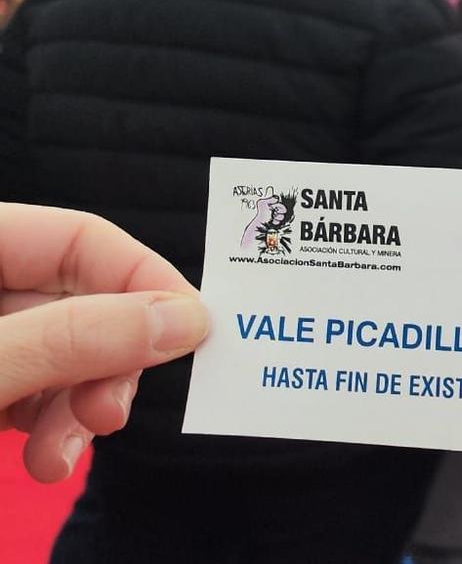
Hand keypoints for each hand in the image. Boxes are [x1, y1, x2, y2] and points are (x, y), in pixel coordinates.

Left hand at [0, 204, 210, 482]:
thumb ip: (72, 338)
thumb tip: (185, 319)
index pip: (80, 238)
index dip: (142, 280)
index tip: (190, 335)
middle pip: (78, 303)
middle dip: (104, 367)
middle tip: (110, 414)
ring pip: (61, 356)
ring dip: (78, 411)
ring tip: (60, 457)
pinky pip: (32, 393)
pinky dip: (49, 429)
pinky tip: (45, 462)